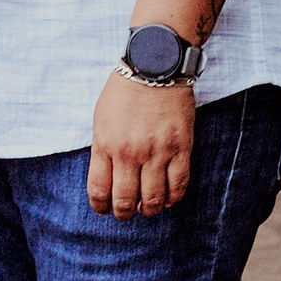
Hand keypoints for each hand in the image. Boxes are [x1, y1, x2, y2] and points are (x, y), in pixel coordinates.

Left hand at [87, 74, 193, 218]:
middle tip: (126, 213)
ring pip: (154, 199)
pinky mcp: (181, 148)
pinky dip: (173, 198)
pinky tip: (169, 199)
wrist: (155, 66)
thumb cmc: (124, 91)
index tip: (104, 210)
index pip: (99, 190)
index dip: (101, 206)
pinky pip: (179, 184)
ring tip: (148, 208)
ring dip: (150, 210)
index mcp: (106, 145)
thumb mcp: (101, 119)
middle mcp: (130, 153)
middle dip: (124, 213)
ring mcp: (157, 152)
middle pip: (126, 200)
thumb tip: (107, 178)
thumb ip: (103, 149)